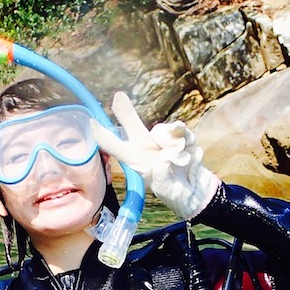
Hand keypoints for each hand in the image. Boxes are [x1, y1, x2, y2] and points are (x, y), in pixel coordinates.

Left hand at [92, 92, 220, 219]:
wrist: (197, 189)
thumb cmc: (176, 192)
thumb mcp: (167, 190)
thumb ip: (163, 176)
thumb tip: (164, 159)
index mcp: (135, 161)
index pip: (115, 147)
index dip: (102, 136)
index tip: (92, 124)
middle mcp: (145, 147)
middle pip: (132, 125)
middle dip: (125, 111)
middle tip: (118, 97)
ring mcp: (162, 140)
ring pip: (161, 131)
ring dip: (171, 144)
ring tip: (180, 161)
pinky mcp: (179, 135)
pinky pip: (179, 129)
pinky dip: (184, 138)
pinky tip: (187, 151)